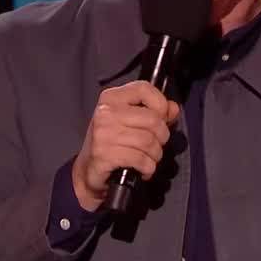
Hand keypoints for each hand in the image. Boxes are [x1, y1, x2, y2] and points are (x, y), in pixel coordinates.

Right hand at [72, 80, 181, 210]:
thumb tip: (173, 108)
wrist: (88, 171)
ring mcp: (103, 133)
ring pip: (149, 141)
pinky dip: (148, 167)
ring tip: (148, 159)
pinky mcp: (104, 154)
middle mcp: (106, 112)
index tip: (163, 118)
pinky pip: (141, 159)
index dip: (160, 103)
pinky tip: (142, 169)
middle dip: (162, 137)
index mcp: (111, 98)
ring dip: (155, 155)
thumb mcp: (130, 122)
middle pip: (153, 119)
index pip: (144, 89)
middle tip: (154, 145)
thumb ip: (155, 112)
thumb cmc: (111, 144)